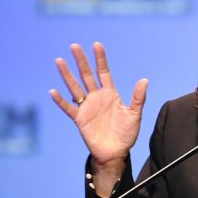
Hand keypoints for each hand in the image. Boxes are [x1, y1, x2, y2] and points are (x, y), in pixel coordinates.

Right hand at [50, 42, 147, 193]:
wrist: (115, 152)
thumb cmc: (126, 134)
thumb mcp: (134, 115)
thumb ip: (138, 98)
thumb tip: (144, 80)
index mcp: (110, 94)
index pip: (104, 72)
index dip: (100, 59)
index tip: (96, 45)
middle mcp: (97, 98)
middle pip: (86, 75)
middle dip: (81, 61)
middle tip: (74, 46)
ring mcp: (87, 107)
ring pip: (75, 87)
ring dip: (67, 75)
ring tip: (60, 61)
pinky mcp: (80, 119)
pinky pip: (68, 108)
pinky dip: (61, 100)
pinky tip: (53, 91)